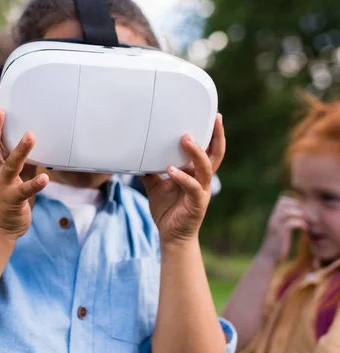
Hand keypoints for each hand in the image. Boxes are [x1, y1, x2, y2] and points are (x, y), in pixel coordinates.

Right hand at [0, 107, 47, 238]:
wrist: (1, 228)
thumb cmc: (9, 197)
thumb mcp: (14, 175)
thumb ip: (22, 159)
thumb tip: (33, 140)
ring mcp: (5, 186)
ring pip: (11, 165)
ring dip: (21, 150)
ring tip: (30, 135)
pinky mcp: (15, 199)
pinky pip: (26, 190)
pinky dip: (35, 184)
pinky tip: (45, 179)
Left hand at [142, 113, 225, 244]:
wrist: (170, 236)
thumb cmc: (167, 210)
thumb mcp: (155, 186)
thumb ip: (149, 170)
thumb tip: (136, 156)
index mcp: (195, 173)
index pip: (208, 150)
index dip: (212, 135)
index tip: (212, 116)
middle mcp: (202, 180)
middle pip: (215, 155)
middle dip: (216, 137)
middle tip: (214, 119)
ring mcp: (201, 192)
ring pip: (206, 168)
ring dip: (196, 153)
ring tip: (186, 139)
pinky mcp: (197, 205)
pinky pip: (192, 188)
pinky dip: (182, 178)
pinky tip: (171, 170)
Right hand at [259, 195, 306, 263]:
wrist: (268, 258)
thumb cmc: (277, 246)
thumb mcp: (280, 232)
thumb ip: (285, 223)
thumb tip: (298, 218)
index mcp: (273, 217)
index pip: (283, 200)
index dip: (295, 203)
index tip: (302, 213)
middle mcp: (273, 218)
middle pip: (287, 202)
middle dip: (300, 208)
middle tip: (307, 218)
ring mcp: (276, 225)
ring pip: (289, 211)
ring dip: (302, 215)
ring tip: (307, 223)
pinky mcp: (280, 233)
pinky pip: (292, 222)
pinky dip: (301, 224)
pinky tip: (304, 229)